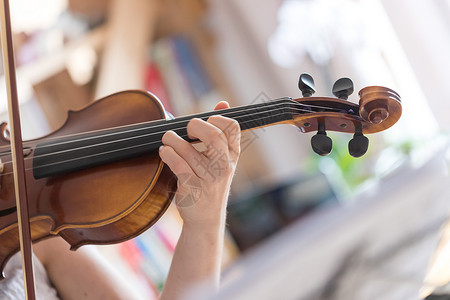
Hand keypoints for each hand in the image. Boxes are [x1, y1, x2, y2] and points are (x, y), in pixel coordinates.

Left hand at [159, 101, 239, 226]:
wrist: (205, 218)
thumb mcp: (221, 158)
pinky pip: (177, 164)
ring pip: (188, 150)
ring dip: (172, 140)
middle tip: (186, 129)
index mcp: (233, 155)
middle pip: (213, 136)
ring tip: (167, 139)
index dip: (216, 118)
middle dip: (194, 126)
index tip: (205, 121)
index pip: (232, 127)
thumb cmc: (210, 182)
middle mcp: (224, 166)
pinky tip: (164, 152)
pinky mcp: (192, 188)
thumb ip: (220, 131)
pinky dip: (167, 153)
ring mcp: (209, 179)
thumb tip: (223, 102)